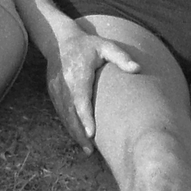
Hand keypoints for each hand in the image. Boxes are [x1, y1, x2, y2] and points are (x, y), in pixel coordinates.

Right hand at [47, 26, 139, 150]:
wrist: (60, 40)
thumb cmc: (88, 45)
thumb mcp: (106, 46)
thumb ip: (121, 57)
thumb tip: (137, 68)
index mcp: (78, 73)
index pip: (80, 98)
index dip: (85, 117)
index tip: (91, 133)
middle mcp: (64, 83)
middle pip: (70, 112)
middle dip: (79, 132)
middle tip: (90, 150)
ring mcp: (56, 88)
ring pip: (64, 115)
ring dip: (74, 132)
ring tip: (87, 149)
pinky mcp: (53, 92)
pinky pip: (61, 112)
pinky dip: (69, 125)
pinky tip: (79, 136)